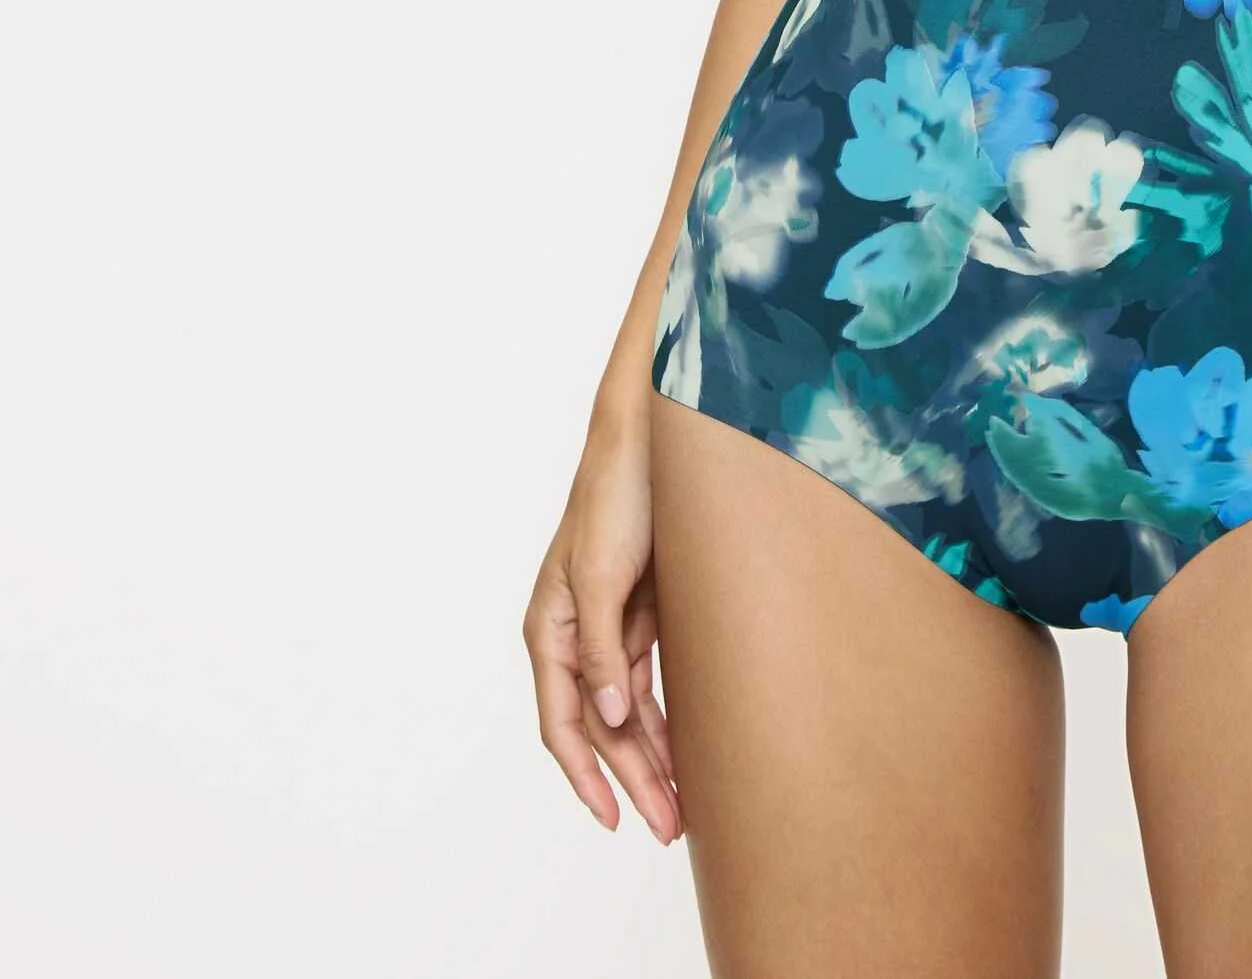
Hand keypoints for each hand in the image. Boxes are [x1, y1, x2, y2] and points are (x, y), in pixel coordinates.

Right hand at [523, 395, 680, 842]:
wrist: (650, 437)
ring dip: (654, 757)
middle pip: (601, 729)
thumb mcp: (603, 573)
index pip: (564, 724)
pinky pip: (650, 682)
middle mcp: (575, 635)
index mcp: (550, 629)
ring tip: (684, 806)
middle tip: (671, 828)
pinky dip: (666, 717)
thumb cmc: (616, 495)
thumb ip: (600, 648)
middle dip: (634, 781)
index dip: (587, 778)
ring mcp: (609, 626)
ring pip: (627, 712)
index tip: (616, 820)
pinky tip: (687, 749)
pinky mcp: (640, 612)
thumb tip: (604, 719)